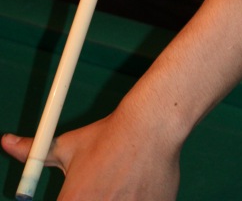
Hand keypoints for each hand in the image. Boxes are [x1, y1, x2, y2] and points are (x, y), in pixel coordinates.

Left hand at [2, 110, 180, 200]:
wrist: (151, 125)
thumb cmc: (109, 135)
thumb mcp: (68, 145)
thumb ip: (34, 153)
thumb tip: (6, 143)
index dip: (72, 200)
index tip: (82, 193)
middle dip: (96, 199)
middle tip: (103, 188)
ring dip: (116, 200)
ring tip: (121, 185)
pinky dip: (135, 200)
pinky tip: (138, 187)